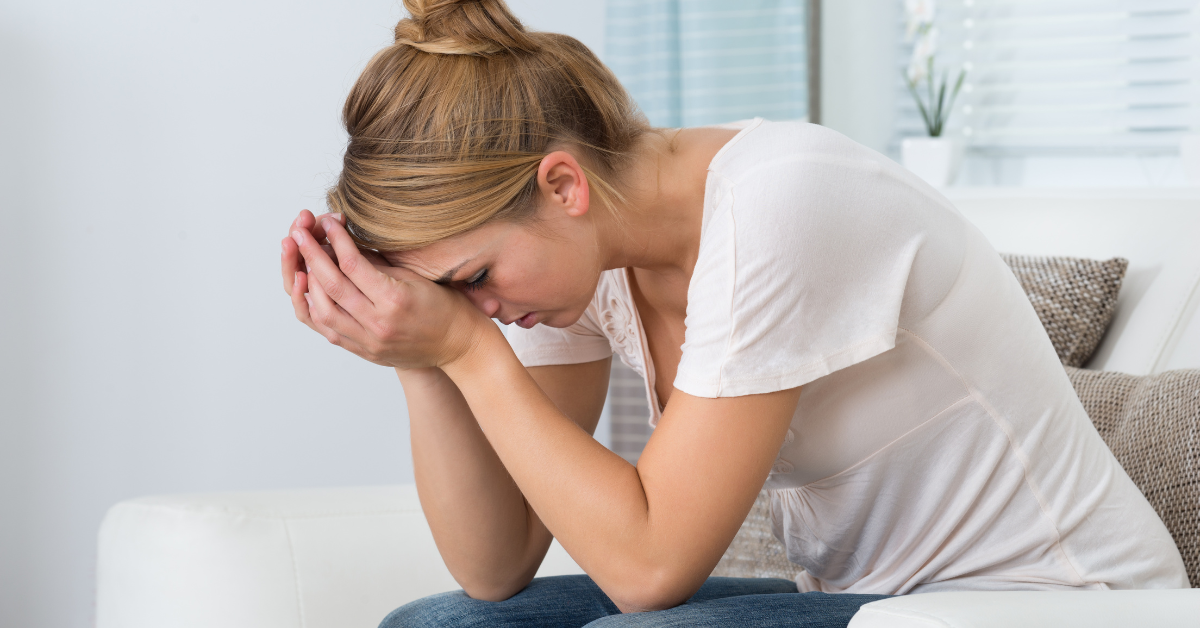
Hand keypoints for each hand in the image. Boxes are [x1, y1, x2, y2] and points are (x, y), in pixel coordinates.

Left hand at [281, 212, 488, 368]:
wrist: (460, 346)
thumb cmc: (446, 306)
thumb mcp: (418, 276)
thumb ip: (379, 264)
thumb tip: (344, 243)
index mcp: (394, 300)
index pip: (353, 264)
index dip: (335, 239)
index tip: (326, 222)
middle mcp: (378, 323)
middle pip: (331, 286)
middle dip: (310, 255)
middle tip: (298, 233)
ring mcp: (369, 342)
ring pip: (322, 311)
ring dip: (307, 284)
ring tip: (301, 261)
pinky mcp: (364, 352)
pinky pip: (329, 330)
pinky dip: (315, 309)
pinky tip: (310, 290)